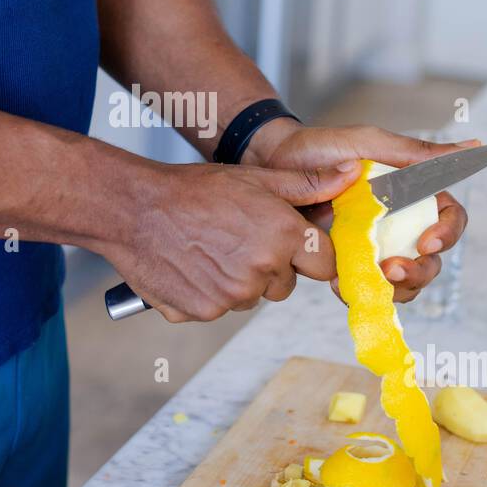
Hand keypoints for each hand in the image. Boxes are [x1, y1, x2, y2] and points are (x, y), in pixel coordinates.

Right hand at [100, 160, 360, 321]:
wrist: (134, 209)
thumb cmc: (193, 190)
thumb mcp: (256, 178)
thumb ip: (308, 183)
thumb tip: (351, 174)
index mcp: (283, 236)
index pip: (323, 264)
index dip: (306, 253)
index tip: (287, 243)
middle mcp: (263, 271)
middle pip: (285, 284)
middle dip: (269, 266)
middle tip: (237, 238)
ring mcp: (233, 296)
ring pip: (251, 297)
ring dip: (238, 280)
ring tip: (210, 249)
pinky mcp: (204, 313)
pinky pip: (219, 309)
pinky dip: (208, 293)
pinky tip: (192, 266)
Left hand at [246, 121, 474, 302]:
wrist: (272, 164)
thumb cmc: (321, 148)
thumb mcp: (369, 144)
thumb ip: (416, 153)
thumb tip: (475, 146)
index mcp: (412, 193)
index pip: (449, 218)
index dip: (447, 234)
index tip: (427, 241)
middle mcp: (398, 223)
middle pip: (431, 259)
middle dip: (419, 271)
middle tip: (392, 269)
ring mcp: (373, 246)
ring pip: (403, 281)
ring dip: (394, 289)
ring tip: (369, 280)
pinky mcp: (346, 262)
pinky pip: (364, 287)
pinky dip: (359, 292)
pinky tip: (340, 284)